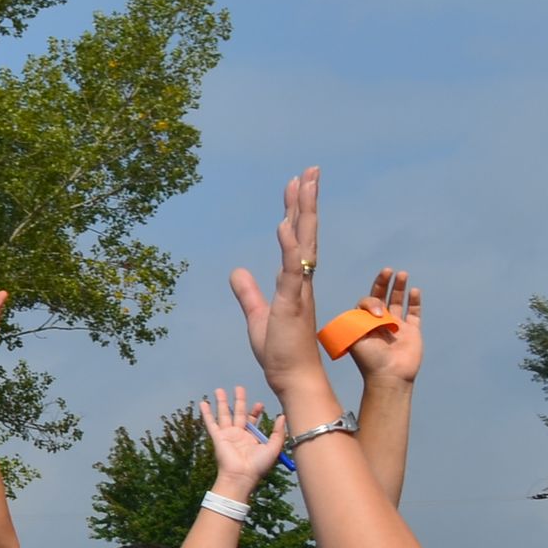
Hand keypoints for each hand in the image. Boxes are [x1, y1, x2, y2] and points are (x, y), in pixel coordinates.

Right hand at [198, 387, 285, 494]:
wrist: (242, 476)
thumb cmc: (258, 465)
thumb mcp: (274, 447)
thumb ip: (278, 432)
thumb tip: (282, 416)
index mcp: (251, 437)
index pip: (251, 420)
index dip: (255, 411)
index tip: (259, 404)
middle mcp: (238, 434)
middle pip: (237, 413)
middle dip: (238, 400)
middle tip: (239, 388)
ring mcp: (227, 435)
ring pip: (224, 414)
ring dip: (221, 402)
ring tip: (219, 390)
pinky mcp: (218, 437)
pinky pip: (211, 423)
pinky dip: (206, 413)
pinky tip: (203, 403)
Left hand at [227, 168, 327, 398]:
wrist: (293, 376)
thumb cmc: (280, 351)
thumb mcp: (258, 315)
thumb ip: (248, 292)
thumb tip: (237, 271)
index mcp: (294, 281)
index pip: (296, 239)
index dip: (296, 212)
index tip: (297, 186)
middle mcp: (301, 279)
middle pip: (305, 231)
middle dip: (307, 200)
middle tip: (311, 170)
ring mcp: (299, 288)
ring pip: (303, 242)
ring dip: (303, 212)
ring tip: (305, 182)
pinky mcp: (292, 302)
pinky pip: (292, 269)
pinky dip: (289, 246)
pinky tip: (285, 224)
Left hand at [343, 267, 422, 385]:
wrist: (389, 376)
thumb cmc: (370, 359)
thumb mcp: (357, 336)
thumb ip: (360, 318)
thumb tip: (375, 308)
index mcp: (364, 323)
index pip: (367, 302)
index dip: (372, 302)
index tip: (377, 313)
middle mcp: (380, 323)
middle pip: (382, 297)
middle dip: (384, 283)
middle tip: (388, 271)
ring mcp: (397, 326)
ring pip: (398, 301)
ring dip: (399, 287)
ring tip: (402, 274)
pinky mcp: (412, 331)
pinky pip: (414, 313)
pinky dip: (414, 301)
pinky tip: (414, 290)